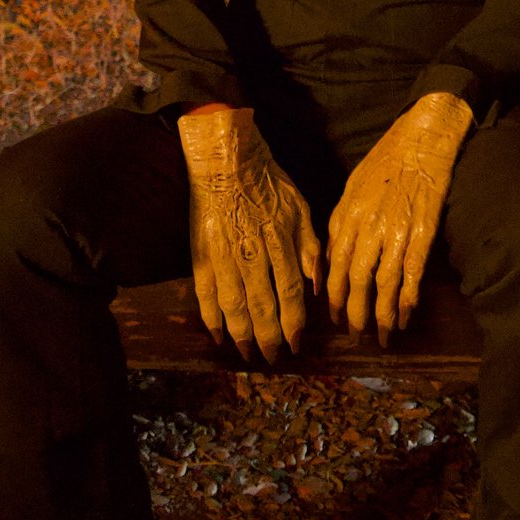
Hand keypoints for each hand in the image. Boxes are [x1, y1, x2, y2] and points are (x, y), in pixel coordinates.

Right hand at [177, 104, 320, 362]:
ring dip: (241, 334)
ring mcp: (224, 256)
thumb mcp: (301, 209)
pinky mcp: (201, 254)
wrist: (226, 161)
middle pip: (261, 306)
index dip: (293, 323)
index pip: (289, 293)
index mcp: (279, 243)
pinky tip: (218, 335)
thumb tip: (318, 286)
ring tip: (248, 353)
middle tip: (272, 358)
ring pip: (232, 305)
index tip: (296, 345)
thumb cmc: (269, 183)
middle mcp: (252, 254)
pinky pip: (205, 292)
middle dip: (268, 337)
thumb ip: (310, 249)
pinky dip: (210, 317)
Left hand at [328, 91, 472, 339]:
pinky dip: (408, 300)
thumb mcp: (352, 189)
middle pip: (356, 281)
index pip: (334, 266)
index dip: (334, 297)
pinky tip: (406, 317)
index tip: (334, 318)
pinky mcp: (423, 232)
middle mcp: (368, 227)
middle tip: (356, 336)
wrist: (422, 138)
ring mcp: (396, 231)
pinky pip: (412, 274)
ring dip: (382, 315)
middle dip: (354, 314)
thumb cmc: (386, 161)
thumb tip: (328, 262)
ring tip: (381, 337)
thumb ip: (339, 227)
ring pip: (384, 284)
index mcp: (347, 216)